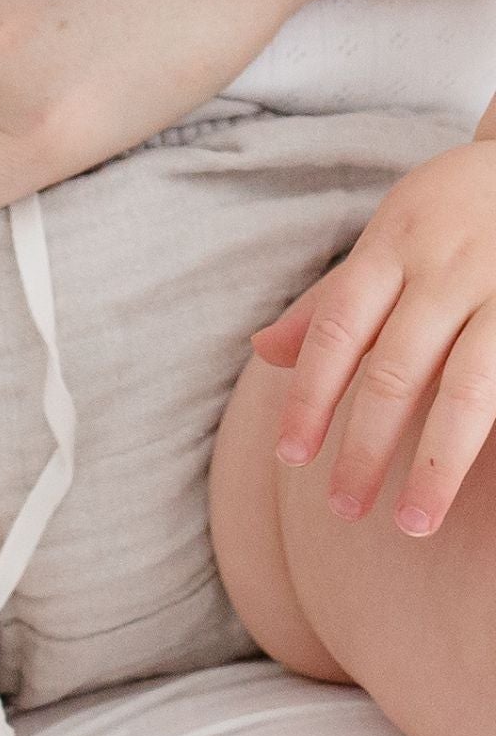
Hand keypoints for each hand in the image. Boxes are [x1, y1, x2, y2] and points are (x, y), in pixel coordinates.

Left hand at [254, 103, 495, 538]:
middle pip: (395, 372)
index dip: (309, 396)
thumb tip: (262, 354)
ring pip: (467, 393)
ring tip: (410, 521)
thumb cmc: (450, 214)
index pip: (336, 333)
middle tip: (343, 507)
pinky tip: (487, 487)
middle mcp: (447, 272)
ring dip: (435, 465)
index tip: (288, 457)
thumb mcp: (386, 240)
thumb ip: (331, 300)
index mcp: (392, 249)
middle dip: (365, 446)